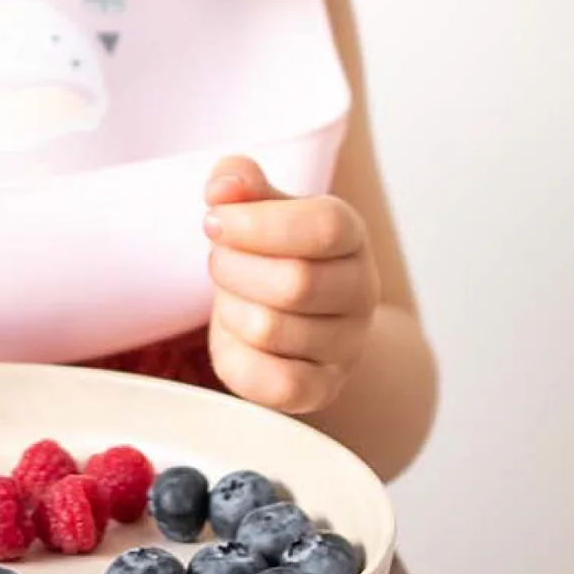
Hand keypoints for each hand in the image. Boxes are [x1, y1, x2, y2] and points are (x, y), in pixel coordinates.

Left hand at [203, 155, 380, 414]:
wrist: (292, 316)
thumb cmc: (268, 254)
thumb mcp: (256, 209)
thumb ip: (239, 184)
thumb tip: (225, 185)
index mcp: (350, 235)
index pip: (324, 227)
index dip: (256, 224)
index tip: (212, 221)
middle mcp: (361, 291)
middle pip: (295, 283)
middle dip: (233, 268)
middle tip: (218, 260)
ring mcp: (346, 346)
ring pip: (272, 331)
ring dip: (230, 310)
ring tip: (231, 298)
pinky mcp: (321, 389)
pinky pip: (276, 384)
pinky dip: (238, 360)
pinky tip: (236, 339)